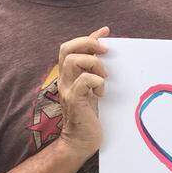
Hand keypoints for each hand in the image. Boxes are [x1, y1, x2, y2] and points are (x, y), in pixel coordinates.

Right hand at [57, 26, 108, 160]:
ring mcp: (66, 89)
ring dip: (93, 64)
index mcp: (69, 75)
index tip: (106, 31)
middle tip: (104, 52)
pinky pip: (83, 81)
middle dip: (87, 44)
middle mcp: (64, 79)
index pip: (71, 47)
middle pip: (66, 48)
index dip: (88, 36)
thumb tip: (107, 55)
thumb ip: (96, 73)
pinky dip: (96, 81)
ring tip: (103, 77)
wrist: (80, 141)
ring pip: (72, 61)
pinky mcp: (73, 100)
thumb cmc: (89, 116)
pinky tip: (101, 93)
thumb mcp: (93, 89)